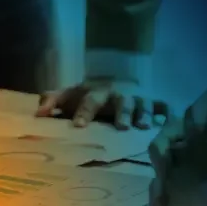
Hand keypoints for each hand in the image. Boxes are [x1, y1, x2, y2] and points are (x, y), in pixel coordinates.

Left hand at [35, 79, 169, 129]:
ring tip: (144, 127)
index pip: (89, 101)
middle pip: (122, 102)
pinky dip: (167, 113)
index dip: (84, 112)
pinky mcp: (153, 102)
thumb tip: (37, 114)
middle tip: (122, 126)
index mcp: (97, 93)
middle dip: (122, 112)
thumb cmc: (88, 94)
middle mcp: (119, 95)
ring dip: (145, 114)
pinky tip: (169, 123)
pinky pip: (163, 106)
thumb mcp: (69, 95)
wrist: (114, 78)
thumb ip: (52, 101)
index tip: (79, 126)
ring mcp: (138, 98)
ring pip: (144, 104)